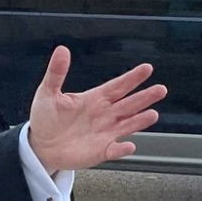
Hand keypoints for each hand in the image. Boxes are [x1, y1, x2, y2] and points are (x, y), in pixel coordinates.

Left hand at [28, 46, 166, 174]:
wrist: (41, 144)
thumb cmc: (46, 117)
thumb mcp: (48, 92)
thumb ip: (56, 72)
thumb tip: (62, 50)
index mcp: (94, 99)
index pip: (117, 86)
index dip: (132, 78)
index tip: (147, 68)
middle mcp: (104, 115)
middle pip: (129, 104)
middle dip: (144, 97)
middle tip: (160, 89)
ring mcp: (105, 133)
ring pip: (127, 125)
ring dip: (140, 121)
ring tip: (152, 114)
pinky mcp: (101, 150)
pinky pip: (115, 150)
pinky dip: (122, 148)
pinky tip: (128, 145)